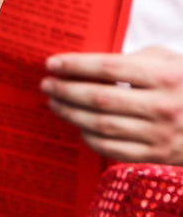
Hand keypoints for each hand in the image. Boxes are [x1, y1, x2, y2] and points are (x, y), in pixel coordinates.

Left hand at [41, 46, 182, 162]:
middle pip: (100, 98)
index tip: (52, 63)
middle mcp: (163, 106)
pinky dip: (89, 137)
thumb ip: (136, 60)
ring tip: (54, 103)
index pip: (109, 68)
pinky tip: (77, 126)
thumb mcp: (172, 62)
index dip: (76, 66)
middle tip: (46, 84)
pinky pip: (112, 149)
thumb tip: (91, 65)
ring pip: (101, 125)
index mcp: (167, 77)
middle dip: (66, 90)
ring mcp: (161, 135)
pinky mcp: (157, 156)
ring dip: (71, 114)